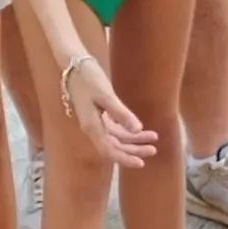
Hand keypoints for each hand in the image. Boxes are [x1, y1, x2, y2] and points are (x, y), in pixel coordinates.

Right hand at [58, 50, 157, 168]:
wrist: (74, 65)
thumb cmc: (88, 78)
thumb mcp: (106, 95)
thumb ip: (121, 113)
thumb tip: (137, 130)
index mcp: (92, 127)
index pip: (109, 151)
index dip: (125, 159)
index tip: (141, 163)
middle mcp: (93, 129)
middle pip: (114, 147)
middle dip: (134, 151)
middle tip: (153, 150)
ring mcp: (95, 123)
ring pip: (116, 139)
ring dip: (134, 141)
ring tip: (153, 139)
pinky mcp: (99, 115)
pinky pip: (115, 129)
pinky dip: (128, 131)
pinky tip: (141, 130)